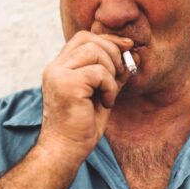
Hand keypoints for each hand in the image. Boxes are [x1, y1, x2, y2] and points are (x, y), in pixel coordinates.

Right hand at [37, 31, 137, 170]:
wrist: (66, 150)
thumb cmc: (83, 126)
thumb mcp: (103, 94)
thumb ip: (114, 74)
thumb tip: (134, 55)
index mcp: (60, 67)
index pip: (84, 38)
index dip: (108, 40)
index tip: (128, 47)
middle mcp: (55, 67)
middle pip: (90, 40)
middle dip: (113, 54)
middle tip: (118, 77)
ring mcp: (58, 74)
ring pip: (95, 52)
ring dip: (111, 72)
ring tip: (109, 93)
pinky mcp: (67, 84)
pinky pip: (99, 72)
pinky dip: (110, 86)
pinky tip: (106, 103)